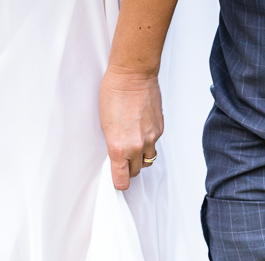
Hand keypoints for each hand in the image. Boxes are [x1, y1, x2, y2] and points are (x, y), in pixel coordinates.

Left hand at [99, 67, 162, 190]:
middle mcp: (136, 146)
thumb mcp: (105, 124)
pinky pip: (154, 144)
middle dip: (130, 168)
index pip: (122, 180)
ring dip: (141, 157)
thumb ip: (113, 144)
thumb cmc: (114, 93)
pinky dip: (148, 141)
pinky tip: (141, 128)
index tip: (118, 179)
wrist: (133, 75)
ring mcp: (151, 138)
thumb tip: (118, 155)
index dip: (119, 182)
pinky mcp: (160, 129)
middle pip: (136, 172)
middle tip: (124, 159)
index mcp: (118, 147)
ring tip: (134, 144)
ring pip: (148, 159)